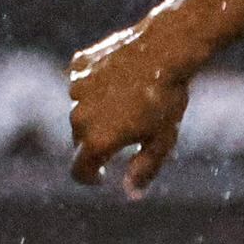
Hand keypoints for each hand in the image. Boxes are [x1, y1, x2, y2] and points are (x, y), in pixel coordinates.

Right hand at [66, 18, 198, 195]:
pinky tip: (118, 78)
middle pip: (80, 139)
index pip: (79, 171)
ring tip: (126, 99)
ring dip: (95, 111)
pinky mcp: (78, 66)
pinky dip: (93, 85)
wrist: (165, 49)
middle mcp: (79, 117)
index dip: (89, 178)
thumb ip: (144, 169)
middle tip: (127, 130)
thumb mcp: (162, 140)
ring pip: (80, 110)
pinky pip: (81, 83)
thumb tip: (131, 193)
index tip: (102, 175)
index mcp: (97, 141)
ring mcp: (76, 89)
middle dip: (97, 141)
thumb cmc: (167, 99)